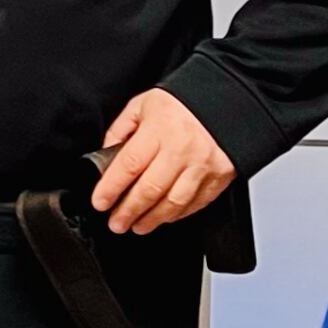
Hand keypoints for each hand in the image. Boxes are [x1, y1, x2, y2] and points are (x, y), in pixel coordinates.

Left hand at [93, 89, 235, 235]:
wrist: (227, 101)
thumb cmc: (182, 104)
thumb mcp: (143, 105)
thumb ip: (121, 130)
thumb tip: (106, 156)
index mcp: (160, 129)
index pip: (129, 164)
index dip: (111, 187)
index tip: (100, 202)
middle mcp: (182, 149)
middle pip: (150, 189)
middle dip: (128, 211)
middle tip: (116, 223)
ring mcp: (202, 166)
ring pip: (173, 203)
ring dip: (152, 219)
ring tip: (137, 225)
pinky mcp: (219, 177)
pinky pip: (195, 204)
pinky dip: (176, 215)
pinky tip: (163, 217)